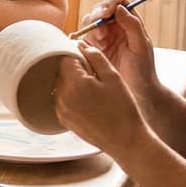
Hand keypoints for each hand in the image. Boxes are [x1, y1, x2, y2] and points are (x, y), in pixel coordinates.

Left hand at [54, 41, 147, 155]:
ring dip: (72, 81)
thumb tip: (81, 45)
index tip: (84, 53)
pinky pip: (62, 99)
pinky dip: (71, 95)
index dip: (75, 52)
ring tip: (93, 88)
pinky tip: (89, 100)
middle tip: (93, 72)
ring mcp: (61, 110)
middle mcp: (62, 97)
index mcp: (74, 84)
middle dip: (74, 67)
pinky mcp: (63, 120)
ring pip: (60, 85)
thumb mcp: (113, 77)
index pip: (65, 57)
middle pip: (61, 71)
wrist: (125, 140)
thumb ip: (95, 57)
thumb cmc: (123, 108)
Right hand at [78, 0, 157, 92]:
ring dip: (91, 27)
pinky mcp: (90, 49)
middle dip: (98, 15)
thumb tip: (120, 8)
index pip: (118, 1)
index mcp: (129, 22)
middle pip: (100, 9)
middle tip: (101, 30)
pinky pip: (81, 38)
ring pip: (88, 21)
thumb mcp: (141, 46)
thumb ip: (132, 25)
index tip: (107, 12)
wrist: (136, 93)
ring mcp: (101, 37)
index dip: (110, 2)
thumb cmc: (143, 70)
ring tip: (99, 41)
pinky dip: (81, 39)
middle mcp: (114, 27)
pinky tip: (88, 47)